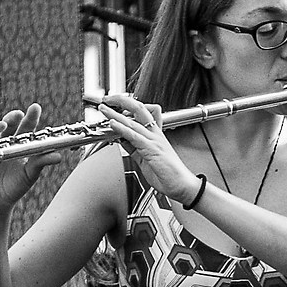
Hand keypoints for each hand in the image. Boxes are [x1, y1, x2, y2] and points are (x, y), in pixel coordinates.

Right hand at [0, 103, 71, 209]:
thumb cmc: (15, 186)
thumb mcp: (30, 174)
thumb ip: (41, 162)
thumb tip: (58, 156)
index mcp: (22, 145)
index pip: (27, 128)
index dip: (31, 117)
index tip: (35, 107)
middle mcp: (9, 142)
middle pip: (13, 124)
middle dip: (18, 116)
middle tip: (25, 111)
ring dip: (6, 121)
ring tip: (13, 119)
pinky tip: (0, 129)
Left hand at [94, 91, 204, 206]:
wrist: (183, 186)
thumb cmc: (168, 175)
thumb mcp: (144, 159)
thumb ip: (133, 148)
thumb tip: (120, 139)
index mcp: (155, 135)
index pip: (142, 113)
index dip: (128, 106)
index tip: (114, 106)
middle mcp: (155, 134)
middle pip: (139, 108)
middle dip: (122, 100)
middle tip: (108, 99)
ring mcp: (154, 140)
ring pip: (133, 121)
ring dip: (115, 114)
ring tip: (104, 108)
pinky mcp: (152, 149)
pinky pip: (134, 136)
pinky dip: (122, 129)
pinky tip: (112, 124)